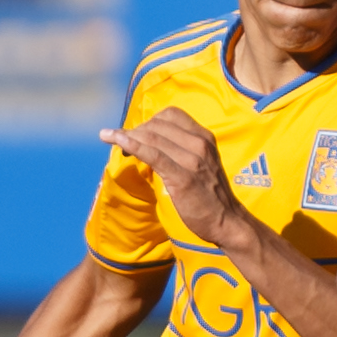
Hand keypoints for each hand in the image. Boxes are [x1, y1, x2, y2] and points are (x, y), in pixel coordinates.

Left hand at [102, 107, 244, 244]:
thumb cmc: (211, 196)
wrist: (227, 221)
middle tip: (121, 142)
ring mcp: (192, 160)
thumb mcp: (202, 164)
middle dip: (135, 130)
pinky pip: (152, 154)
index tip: (138, 133)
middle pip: (158, 124)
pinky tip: (116, 141)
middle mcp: (200, 143)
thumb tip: (152, 143)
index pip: (171, 114)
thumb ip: (183, 150)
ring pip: (152, 137)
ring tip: (109, 138)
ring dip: (126, 135)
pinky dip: (131, 144)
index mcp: (205, 137)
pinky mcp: (182, 176)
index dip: (149, 120)